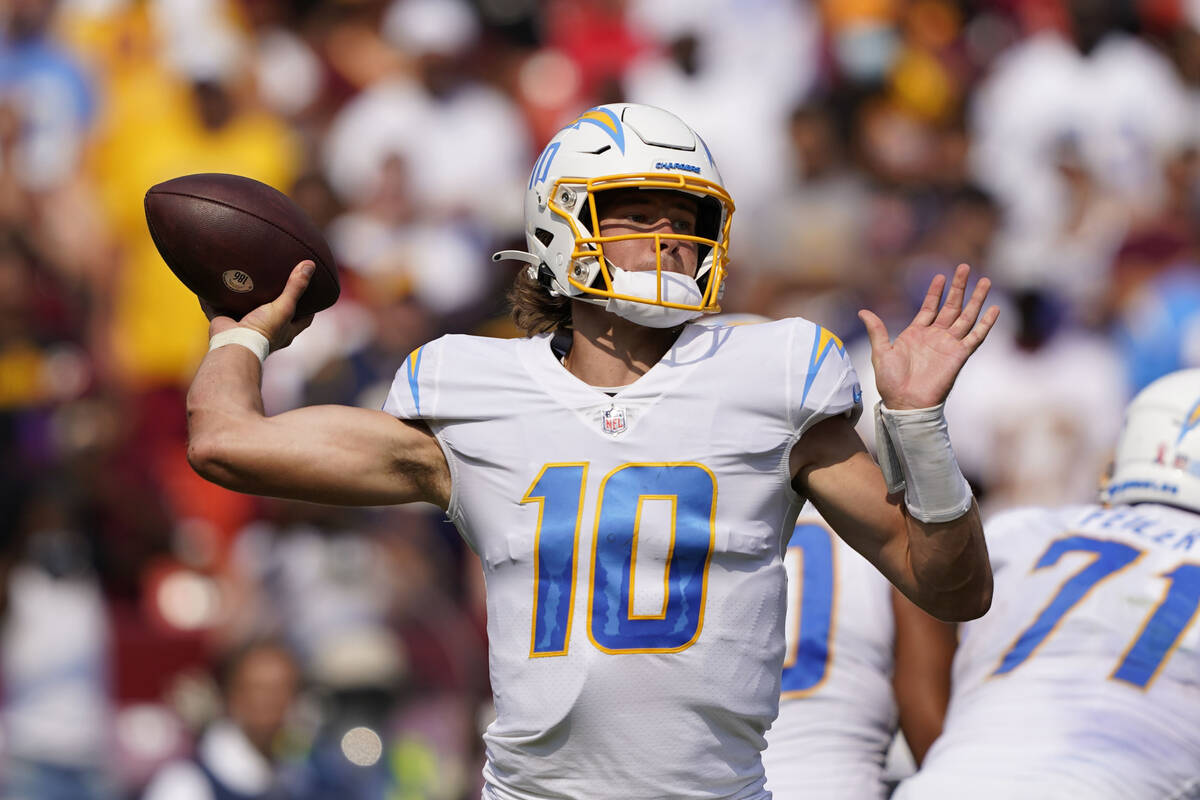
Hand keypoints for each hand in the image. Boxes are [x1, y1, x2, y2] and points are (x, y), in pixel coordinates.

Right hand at [202, 261, 316, 351]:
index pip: (304, 319)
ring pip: (247, 309)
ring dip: (246, 297)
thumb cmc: (263, 330)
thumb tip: (310, 265)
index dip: (309, 306)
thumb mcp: (284, 307)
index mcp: (285, 331)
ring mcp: (245, 327)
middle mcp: (267, 330)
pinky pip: (219, 306)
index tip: (312, 291)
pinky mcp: (225, 322)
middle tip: (279, 279)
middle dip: (276, 299)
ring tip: (249, 276)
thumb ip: (295, 287)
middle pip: (276, 313)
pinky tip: (215, 282)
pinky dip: (216, 297)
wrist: (233, 344)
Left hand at [858, 263, 998, 409]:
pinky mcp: (960, 355)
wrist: (906, 403)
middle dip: (958, 287)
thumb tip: (862, 311)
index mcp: (916, 334)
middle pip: (951, 306)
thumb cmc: (891, 382)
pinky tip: (994, 309)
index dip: (935, 292)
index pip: (929, 307)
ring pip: (966, 316)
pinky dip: (986, 323)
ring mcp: (949, 345)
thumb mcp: (881, 352)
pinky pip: (976, 336)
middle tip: (964, 267)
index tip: (941, 276)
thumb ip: (877, 330)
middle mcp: (935, 336)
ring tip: (985, 281)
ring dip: (976, 299)